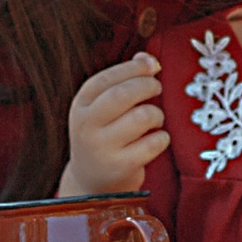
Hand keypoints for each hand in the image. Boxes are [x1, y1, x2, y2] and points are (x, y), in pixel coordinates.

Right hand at [61, 54, 165, 195]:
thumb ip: (122, 81)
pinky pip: (153, 143)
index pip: (106, 78)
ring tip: (154, 119)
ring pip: (141, 117)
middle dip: (147, 85)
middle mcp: (86, 127)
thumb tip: (147, 58)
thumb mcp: (102, 109)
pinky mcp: (120, 167)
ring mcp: (102, 149)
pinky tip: (156, 139)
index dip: (133, 68)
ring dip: (156, 114)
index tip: (153, 65)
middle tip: (157, 88)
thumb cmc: (104, 137)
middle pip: (123, 94)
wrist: (92, 184)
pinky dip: (162, 138)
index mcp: (80, 107)